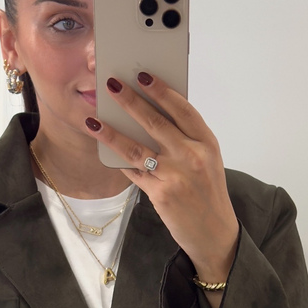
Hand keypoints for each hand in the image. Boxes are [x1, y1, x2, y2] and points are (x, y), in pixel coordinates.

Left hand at [86, 75, 238, 303]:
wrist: (214, 232)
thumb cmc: (207, 192)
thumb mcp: (206, 160)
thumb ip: (185, 139)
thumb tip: (149, 115)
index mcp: (206, 143)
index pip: (182, 109)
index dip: (162, 91)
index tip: (143, 75)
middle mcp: (192, 156)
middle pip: (155, 122)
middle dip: (130, 101)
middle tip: (112, 84)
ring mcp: (176, 175)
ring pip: (136, 147)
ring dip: (111, 131)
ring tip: (93, 119)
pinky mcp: (161, 193)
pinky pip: (133, 171)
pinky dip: (118, 160)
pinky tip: (103, 148)